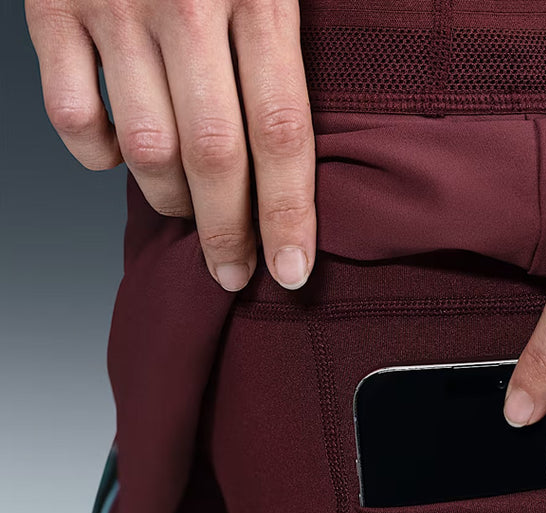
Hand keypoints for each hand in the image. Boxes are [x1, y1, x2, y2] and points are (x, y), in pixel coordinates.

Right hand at [25, 0, 315, 291]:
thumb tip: (317, 139)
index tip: (293, 273)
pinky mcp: (49, 3)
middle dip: (228, 233)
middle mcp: (182, 1)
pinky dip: (98, 156)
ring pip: (144, 148)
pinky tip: (122, 156)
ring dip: (172, 201)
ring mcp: (110, 3)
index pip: (281, 132)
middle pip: (213, 157)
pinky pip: (71, 116)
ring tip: (192, 215)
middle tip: (237, 274)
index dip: (289, 215)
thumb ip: (295, 36)